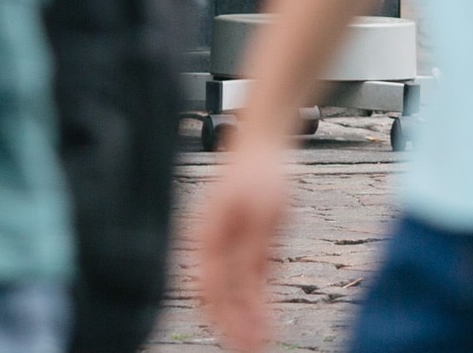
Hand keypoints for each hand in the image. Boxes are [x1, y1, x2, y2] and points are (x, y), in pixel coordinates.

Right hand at [188, 130, 297, 352]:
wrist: (266, 140)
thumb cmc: (262, 172)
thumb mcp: (263, 218)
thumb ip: (250, 257)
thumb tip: (246, 296)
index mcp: (206, 237)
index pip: (211, 291)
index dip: (227, 322)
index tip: (246, 344)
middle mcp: (210, 243)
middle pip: (216, 297)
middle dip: (234, 326)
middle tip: (254, 349)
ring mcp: (224, 243)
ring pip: (229, 292)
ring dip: (245, 318)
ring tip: (261, 340)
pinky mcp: (241, 242)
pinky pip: (244, 279)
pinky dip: (253, 301)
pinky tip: (265, 317)